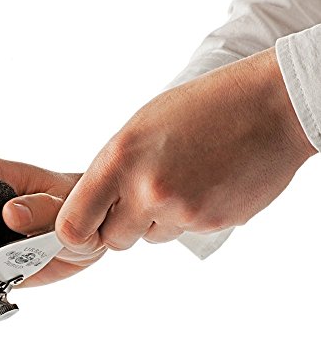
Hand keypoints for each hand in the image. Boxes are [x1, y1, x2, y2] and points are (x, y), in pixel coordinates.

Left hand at [55, 47, 317, 253]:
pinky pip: (183, 233)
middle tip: (142, 198)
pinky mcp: (211, 224)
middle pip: (114, 240)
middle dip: (123, 225)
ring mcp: (182, 210)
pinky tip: (204, 185)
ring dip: (158, 220)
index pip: (74, 225)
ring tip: (182, 181)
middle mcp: (147, 190)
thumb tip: (93, 204)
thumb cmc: (204, 108)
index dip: (76, 234)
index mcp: (120, 160)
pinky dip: (188, 217)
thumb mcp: (141, 126)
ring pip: (151, 238)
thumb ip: (113, 169)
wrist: (271, 106)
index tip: (84, 231)